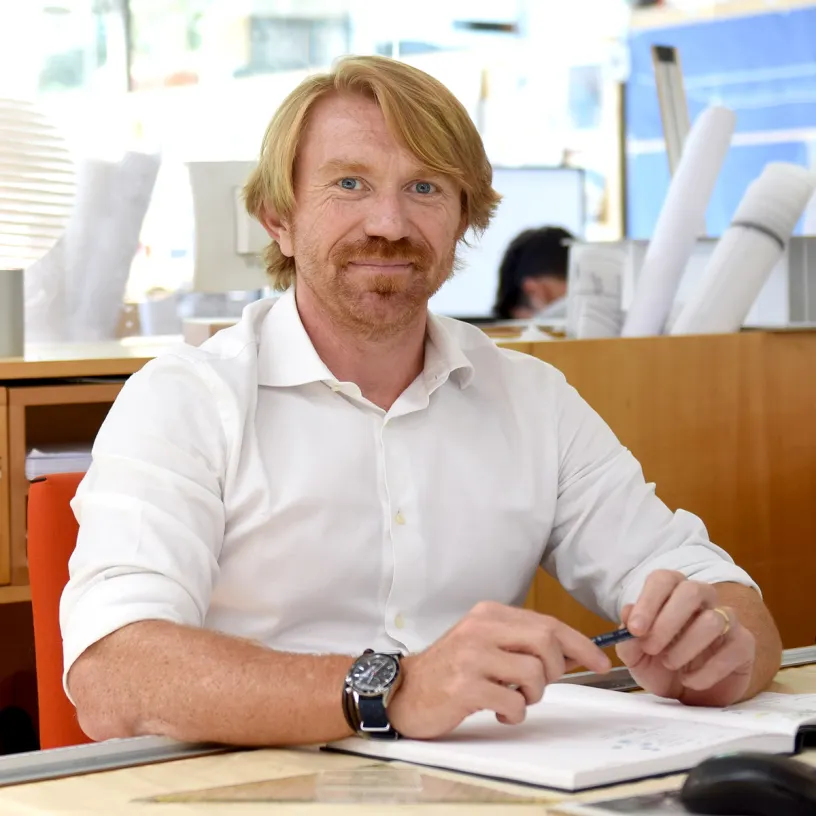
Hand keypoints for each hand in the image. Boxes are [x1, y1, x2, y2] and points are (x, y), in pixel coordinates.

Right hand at [387, 601, 609, 739]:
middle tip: (539, 685)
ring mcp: (472, 657)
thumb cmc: (450, 669)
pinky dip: (514, 713)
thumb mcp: (484, 643)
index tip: (599, 662)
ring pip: (533, 674)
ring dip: (533, 695)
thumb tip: (571, 653)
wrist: (405, 690)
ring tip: (514, 698)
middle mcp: (480, 629)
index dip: (580, 644)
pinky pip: (513, 703)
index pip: (547, 623)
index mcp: (488, 614)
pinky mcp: (465, 687)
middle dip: (555, 669)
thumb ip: (520, 642)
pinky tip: (498, 710)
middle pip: (546, 642)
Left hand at [616, 571, 755, 705]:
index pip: (664, 579)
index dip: (648, 601)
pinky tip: (690, 681)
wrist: (690, 698)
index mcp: (672, 593)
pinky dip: (706, 671)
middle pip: (692, 591)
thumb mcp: (636, 658)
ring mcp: (726, 620)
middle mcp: (702, 600)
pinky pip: (732, 649)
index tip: (635, 628)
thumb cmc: (660, 667)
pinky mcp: (744, 645)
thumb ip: (628, 638)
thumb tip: (627, 612)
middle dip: (668, 620)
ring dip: (685, 646)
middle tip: (650, 647)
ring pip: (712, 620)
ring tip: (669, 664)